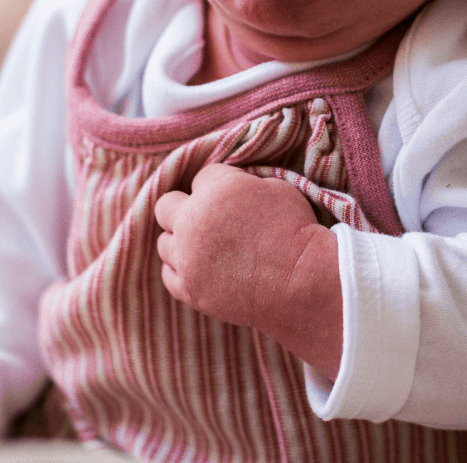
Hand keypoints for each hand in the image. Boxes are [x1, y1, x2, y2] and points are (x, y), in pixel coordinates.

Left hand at [154, 164, 342, 379]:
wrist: (302, 282)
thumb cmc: (296, 230)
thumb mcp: (276, 187)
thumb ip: (241, 184)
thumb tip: (230, 188)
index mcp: (216, 190)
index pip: (202, 176)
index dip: (220, 184)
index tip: (235, 197)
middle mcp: (193, 221)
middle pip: (166, 205)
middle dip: (184, 206)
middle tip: (208, 217)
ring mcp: (187, 259)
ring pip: (164, 242)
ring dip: (181, 240)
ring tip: (207, 246)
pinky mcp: (189, 289)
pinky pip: (168, 274)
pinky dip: (181, 269)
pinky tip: (200, 267)